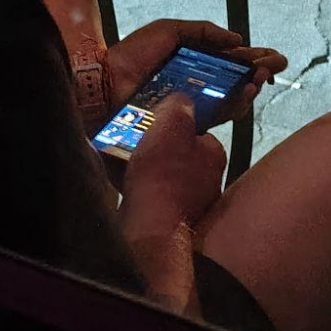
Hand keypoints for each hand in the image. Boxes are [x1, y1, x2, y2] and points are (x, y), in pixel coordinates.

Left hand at [104, 19, 288, 116]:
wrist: (108, 82)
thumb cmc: (134, 54)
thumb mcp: (170, 31)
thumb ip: (204, 31)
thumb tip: (237, 39)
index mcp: (193, 63)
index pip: (231, 62)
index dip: (254, 60)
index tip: (275, 57)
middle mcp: (197, 86)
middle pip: (237, 82)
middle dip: (260, 73)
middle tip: (274, 66)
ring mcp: (193, 105)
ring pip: (233, 100)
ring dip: (252, 87)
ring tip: (261, 76)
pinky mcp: (187, 123)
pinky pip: (218, 116)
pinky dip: (236, 104)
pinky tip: (247, 91)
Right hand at [120, 93, 226, 240]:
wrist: (151, 229)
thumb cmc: (163, 174)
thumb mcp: (171, 126)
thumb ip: (178, 108)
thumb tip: (182, 100)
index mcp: (214, 155)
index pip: (199, 132)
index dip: (176, 124)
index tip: (156, 121)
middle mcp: (208, 181)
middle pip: (180, 155)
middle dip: (157, 147)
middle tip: (133, 139)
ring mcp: (190, 204)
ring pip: (163, 177)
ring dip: (143, 168)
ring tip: (119, 158)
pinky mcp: (169, 222)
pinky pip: (151, 197)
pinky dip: (135, 188)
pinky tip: (116, 179)